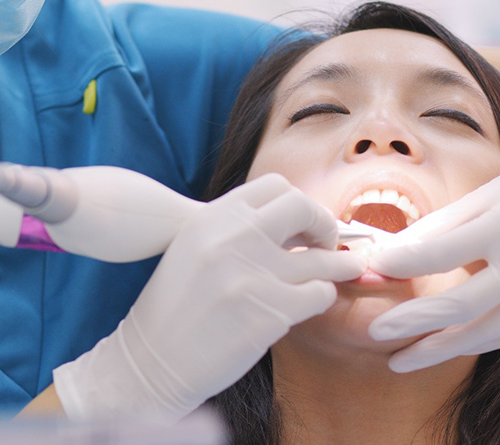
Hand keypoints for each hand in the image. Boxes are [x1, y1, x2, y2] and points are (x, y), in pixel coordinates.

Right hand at [52, 173, 366, 422]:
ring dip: (339, 263)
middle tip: (330, 240)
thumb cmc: (172, 305)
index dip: (298, 201)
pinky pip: (319, 294)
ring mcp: (254, 273)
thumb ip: (237, 230)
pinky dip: (323, 296)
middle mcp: (234, 236)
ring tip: (350, 267)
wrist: (149, 361)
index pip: (274, 185)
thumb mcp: (195, 248)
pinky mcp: (270, 313)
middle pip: (302, 207)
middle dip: (324, 222)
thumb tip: (291, 226)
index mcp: (213, 216)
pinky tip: (314, 300)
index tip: (305, 220)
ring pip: (321, 257)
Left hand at [367, 175, 499, 372]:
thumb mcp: (483, 200)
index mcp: (499, 230)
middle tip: (375, 332)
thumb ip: (438, 226)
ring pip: (484, 334)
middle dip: (412, 321)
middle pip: (460, 305)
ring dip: (438, 350)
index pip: (441, 252)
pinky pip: (499, 336)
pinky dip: (467, 344)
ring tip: (399, 360)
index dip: (403, 262)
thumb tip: (389, 250)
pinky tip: (439, 347)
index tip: (374, 268)